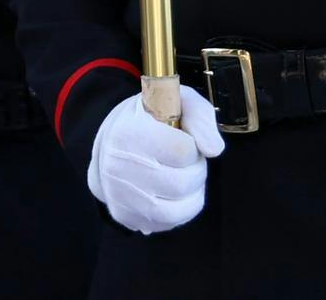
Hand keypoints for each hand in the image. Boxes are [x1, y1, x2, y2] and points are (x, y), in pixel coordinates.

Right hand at [87, 85, 224, 234]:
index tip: (185, 141)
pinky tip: (177, 194)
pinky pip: (166, 223)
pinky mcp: (124, 215)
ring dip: (192, 195)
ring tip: (187, 178)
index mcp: (129, 131)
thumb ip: (199, 115)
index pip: (180, 151)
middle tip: (190, 162)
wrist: (111, 144)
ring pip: (175, 210)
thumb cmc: (150, 119)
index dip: (192, 147)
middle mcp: (118, 166)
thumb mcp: (176, 101)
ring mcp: (119, 195)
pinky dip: (181, 211)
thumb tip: (214, 150)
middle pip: (180, 184)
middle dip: (196, 172)